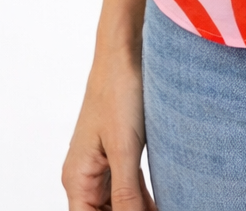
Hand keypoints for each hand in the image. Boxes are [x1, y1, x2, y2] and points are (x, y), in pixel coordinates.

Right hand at [62, 44, 155, 210]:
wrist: (126, 50)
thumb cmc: (119, 91)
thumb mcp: (124, 148)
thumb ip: (126, 193)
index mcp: (77, 178)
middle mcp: (85, 175)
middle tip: (161, 208)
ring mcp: (101, 163)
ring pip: (118, 203)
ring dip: (139, 208)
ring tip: (168, 204)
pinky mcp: (118, 150)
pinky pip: (128, 184)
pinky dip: (144, 196)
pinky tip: (165, 198)